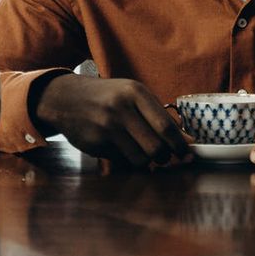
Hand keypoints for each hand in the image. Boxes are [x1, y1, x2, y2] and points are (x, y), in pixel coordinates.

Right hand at [32, 73, 191, 167]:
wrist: (66, 98)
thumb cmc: (110, 97)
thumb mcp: (135, 96)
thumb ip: (161, 117)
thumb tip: (188, 141)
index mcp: (136, 93)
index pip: (166, 127)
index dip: (180, 145)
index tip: (187, 154)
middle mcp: (121, 109)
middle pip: (155, 147)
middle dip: (165, 157)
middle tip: (166, 157)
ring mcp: (105, 127)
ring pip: (139, 158)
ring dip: (147, 162)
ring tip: (146, 154)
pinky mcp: (94, 143)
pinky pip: (121, 160)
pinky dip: (128, 160)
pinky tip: (123, 149)